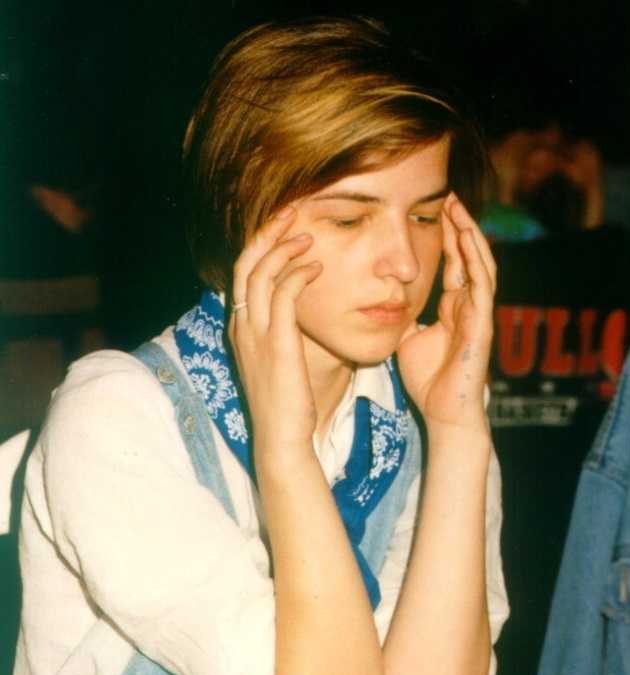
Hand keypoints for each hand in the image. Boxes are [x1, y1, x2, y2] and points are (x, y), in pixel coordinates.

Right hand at [228, 208, 322, 456]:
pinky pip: (284, 293)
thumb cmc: (289, 406)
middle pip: (246, 262)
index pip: (243, 272)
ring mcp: (255, 333)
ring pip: (261, 271)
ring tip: (308, 235)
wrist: (282, 439)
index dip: (260, 243)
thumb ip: (286, 335)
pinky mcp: (277, 342)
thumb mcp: (282, 363)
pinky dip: (299, 273)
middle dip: (267, 231)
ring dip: (285, 247)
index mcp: (241, 328)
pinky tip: (318, 267)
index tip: (283, 224)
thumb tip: (306, 315)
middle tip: (291, 210)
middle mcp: (242, 326)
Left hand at [397, 194, 495, 432]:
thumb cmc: (428, 380)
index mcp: (454, 308)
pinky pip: (482, 284)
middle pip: (469, 256)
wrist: (444, 411)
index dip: (446, 237)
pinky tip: (466, 238)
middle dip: (460, 226)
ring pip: (480, 264)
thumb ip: (402, 316)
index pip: (453, 264)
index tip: (437, 209)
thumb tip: (385, 298)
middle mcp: (470, 306)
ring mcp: (479, 313)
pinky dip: (475, 259)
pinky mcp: (482, 324)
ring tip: (459, 207)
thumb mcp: (407, 338)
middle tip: (450, 196)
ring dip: (470, 234)